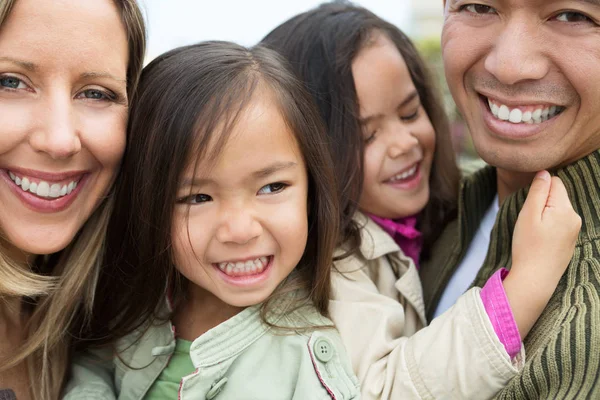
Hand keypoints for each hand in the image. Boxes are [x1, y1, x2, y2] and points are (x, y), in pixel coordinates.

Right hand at [504, 170, 580, 337]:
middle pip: (557, 196)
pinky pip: (559, 223)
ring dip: (544, 214)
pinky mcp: (570, 241)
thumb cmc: (528, 246)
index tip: (528, 205)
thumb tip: (544, 172)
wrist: (535, 279)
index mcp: (566, 209)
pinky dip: (548, 226)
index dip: (538, 189)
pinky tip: (540, 240)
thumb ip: (538, 191)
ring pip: (557, 209)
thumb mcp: (528, 214)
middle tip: (529, 221)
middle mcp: (575, 217)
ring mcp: (574, 230)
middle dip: (542, 202)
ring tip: (533, 232)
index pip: (555, 182)